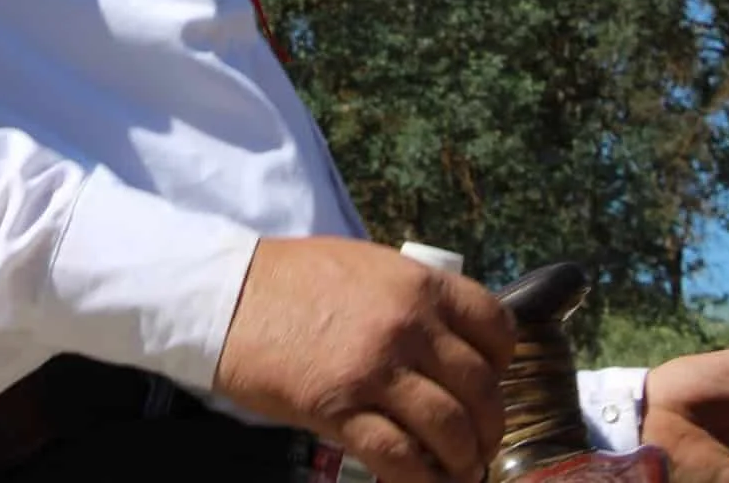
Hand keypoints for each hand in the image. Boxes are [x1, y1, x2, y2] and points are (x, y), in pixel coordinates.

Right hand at [213, 236, 517, 482]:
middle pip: (482, 387)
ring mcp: (376, 369)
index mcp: (418, 284)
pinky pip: (400, 457)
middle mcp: (408, 325)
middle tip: (477, 442)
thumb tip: (446, 339)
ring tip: (457, 470)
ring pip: (451, 428)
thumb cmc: (291, 279)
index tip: (489, 382)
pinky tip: (423, 482)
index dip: (502, 364)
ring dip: (463, 459)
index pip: (496, 328)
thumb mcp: (366, 267)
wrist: (226, 296)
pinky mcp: (340, 409)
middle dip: (488, 425)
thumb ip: (410, 299)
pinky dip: (422, 479)